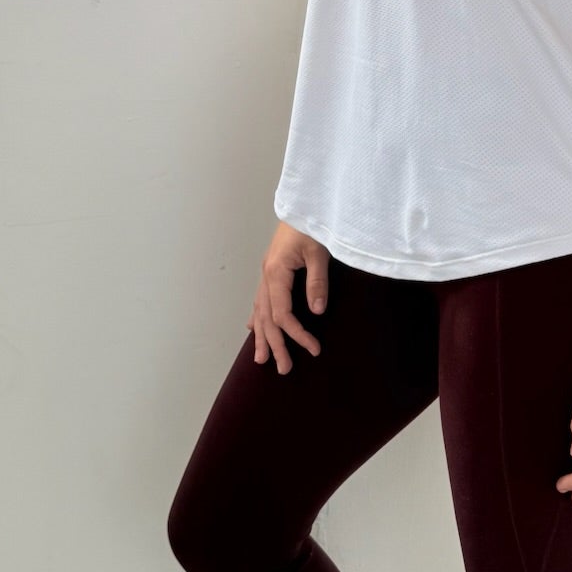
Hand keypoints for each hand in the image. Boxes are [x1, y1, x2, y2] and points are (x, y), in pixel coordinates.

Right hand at [249, 223, 330, 373]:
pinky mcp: (271, 270)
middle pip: (266, 318)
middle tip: (284, 369)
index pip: (282, 314)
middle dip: (275, 345)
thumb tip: (317, 311)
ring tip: (260, 359)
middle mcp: (266, 275)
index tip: (313, 349)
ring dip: (261, 336)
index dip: (296, 334)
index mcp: (276, 272)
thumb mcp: (319, 252)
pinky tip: (252, 328)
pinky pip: (259, 299)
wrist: (304, 203)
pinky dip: (257, 317)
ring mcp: (266, 273)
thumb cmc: (312, 224)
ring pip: (259, 311)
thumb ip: (317, 281)